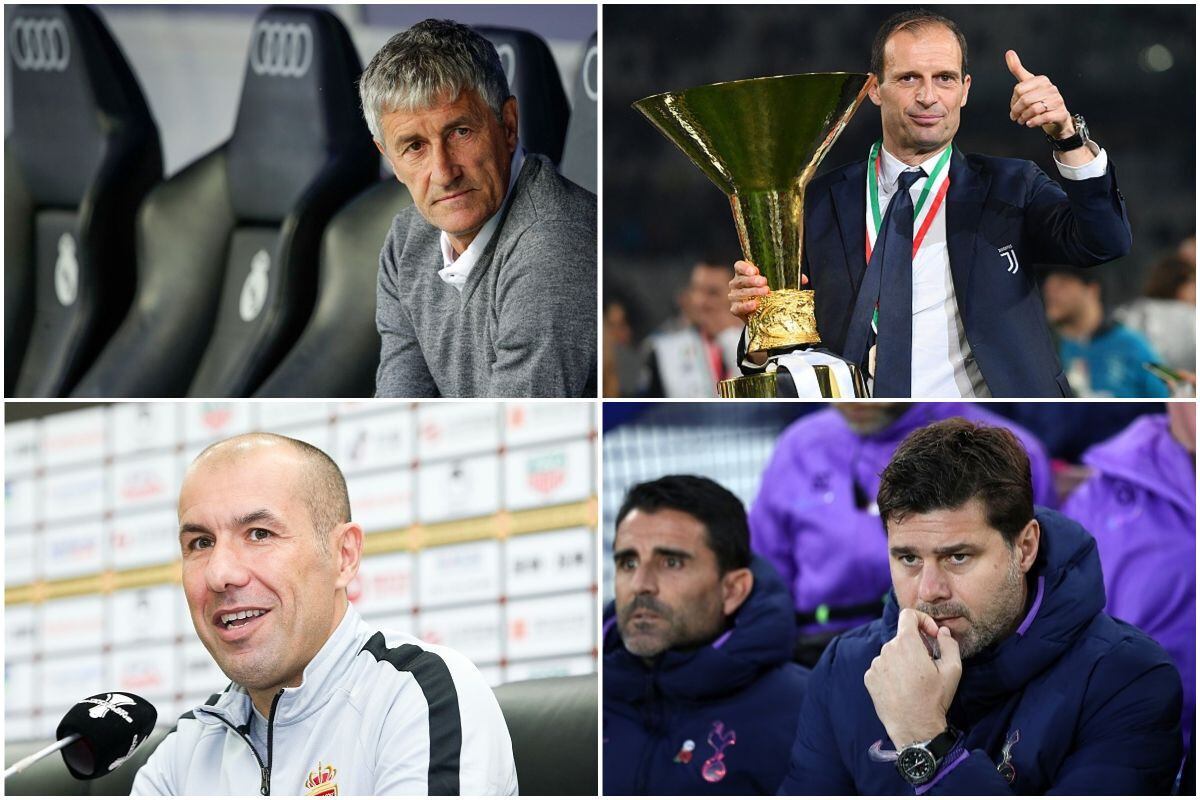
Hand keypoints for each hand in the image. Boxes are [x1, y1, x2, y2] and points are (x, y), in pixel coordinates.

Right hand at [728, 260, 809, 321]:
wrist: (761, 314)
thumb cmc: (768, 294)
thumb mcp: (777, 284)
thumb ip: (789, 279)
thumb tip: (803, 279)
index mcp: (744, 273)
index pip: (739, 266)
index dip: (745, 267)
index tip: (755, 270)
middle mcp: (736, 283)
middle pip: (741, 279)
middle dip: (752, 280)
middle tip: (764, 282)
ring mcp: (734, 297)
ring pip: (740, 293)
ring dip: (752, 292)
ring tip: (765, 293)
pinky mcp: (735, 309)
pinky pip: (737, 307)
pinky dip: (746, 306)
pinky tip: (755, 304)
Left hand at [864, 608, 961, 747]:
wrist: (914, 727)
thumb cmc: (934, 699)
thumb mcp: (952, 670)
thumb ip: (949, 644)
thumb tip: (942, 632)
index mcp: (906, 642)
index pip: (908, 615)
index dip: (922, 620)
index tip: (931, 636)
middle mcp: (887, 649)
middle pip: (902, 638)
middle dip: (916, 646)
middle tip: (927, 665)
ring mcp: (875, 664)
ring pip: (892, 653)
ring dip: (903, 660)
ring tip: (914, 681)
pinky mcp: (869, 678)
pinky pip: (882, 667)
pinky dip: (892, 672)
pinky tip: (902, 688)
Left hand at [1006, 50, 1074, 139]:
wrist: (1056, 117)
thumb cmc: (1039, 100)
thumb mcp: (1028, 84)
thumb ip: (1018, 70)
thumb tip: (1008, 52)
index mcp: (1042, 80)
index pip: (1019, 89)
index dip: (1013, 101)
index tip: (1014, 107)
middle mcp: (1052, 88)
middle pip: (1025, 100)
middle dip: (1016, 111)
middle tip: (1015, 118)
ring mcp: (1058, 100)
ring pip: (1034, 109)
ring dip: (1024, 118)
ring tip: (1022, 121)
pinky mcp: (1061, 113)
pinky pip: (1043, 117)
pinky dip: (1033, 122)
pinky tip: (1030, 123)